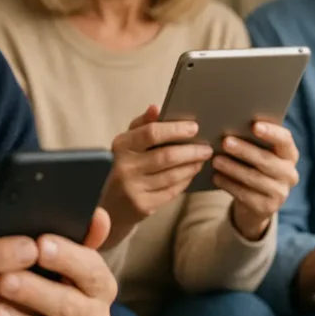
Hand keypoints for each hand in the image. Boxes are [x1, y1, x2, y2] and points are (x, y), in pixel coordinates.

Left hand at [0, 207, 117, 315]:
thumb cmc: (61, 282)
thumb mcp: (72, 258)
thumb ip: (81, 236)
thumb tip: (97, 215)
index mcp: (101, 285)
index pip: (89, 268)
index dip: (66, 257)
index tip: (39, 244)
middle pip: (68, 307)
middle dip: (36, 293)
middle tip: (4, 279)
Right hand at [101, 105, 213, 244]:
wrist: (108, 207)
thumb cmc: (123, 166)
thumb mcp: (126, 143)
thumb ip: (142, 124)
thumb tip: (156, 108)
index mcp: (121, 146)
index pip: (151, 133)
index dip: (175, 129)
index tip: (194, 127)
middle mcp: (125, 167)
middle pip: (166, 156)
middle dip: (191, 151)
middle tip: (206, 148)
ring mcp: (133, 189)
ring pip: (172, 175)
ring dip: (191, 166)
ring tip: (202, 159)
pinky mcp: (143, 206)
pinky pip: (172, 191)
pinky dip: (185, 180)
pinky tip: (191, 173)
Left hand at [210, 121, 299, 239]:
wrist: (256, 203)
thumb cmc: (254, 167)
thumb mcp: (258, 153)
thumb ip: (251, 140)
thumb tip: (230, 123)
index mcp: (290, 155)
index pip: (285, 140)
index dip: (271, 132)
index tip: (254, 125)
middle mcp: (290, 174)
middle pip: (267, 160)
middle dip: (245, 150)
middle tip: (225, 142)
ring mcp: (281, 193)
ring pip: (255, 178)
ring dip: (233, 168)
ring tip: (215, 160)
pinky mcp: (267, 208)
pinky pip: (245, 195)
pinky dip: (229, 184)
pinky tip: (216, 177)